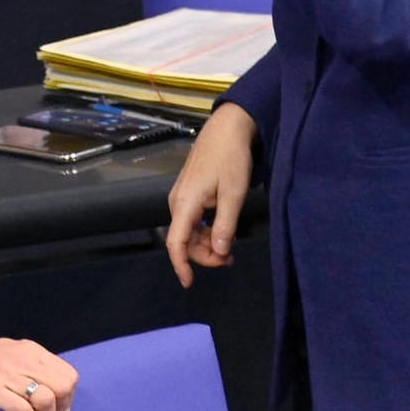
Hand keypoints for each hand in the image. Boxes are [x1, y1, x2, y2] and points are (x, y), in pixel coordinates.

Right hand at [0, 338, 78, 410]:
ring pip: (46, 399)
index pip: (67, 373)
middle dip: (62, 409)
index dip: (69, 397)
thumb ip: (32, 365)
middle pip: (62, 386)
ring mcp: (6, 374)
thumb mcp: (9, 353)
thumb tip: (56, 390)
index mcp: (29, 350)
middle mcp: (21, 359)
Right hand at [166, 102, 255, 287]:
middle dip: (204, 255)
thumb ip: (225, 226)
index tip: (189, 282)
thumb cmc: (231, 158)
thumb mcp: (234, 194)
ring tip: (231, 246)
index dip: (181, 265)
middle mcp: (177, 201)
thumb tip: (219, 252)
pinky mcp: (189, 192)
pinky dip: (206, 230)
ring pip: (189, 231)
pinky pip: (192, 220)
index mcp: (185, 203)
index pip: (176, 242)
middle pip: (184, 240)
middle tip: (230, 259)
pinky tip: (223, 230)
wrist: (227, 127)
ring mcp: (182, 196)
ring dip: (207, 243)